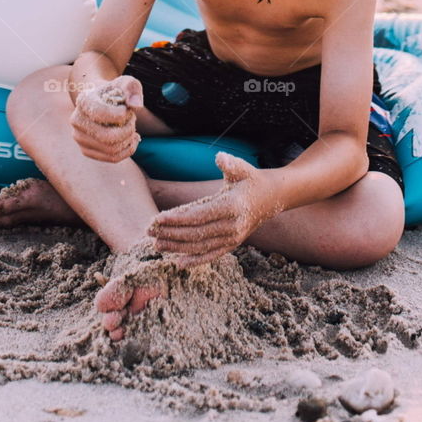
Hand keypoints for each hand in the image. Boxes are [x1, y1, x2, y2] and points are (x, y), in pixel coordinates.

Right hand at [70, 76, 142, 162]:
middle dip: (128, 130)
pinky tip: (131, 138)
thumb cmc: (116, 91)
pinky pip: (112, 158)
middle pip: (108, 137)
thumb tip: (135, 106)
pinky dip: (127, 150)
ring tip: (132, 129)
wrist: (101, 100)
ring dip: (128, 140)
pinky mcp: (87, 151)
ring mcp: (79, 138)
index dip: (122, 114)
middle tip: (133, 120)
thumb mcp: (127, 83)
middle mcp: (76, 121)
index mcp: (83, 101)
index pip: (102, 114)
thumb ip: (132, 88)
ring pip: (111, 150)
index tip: (127, 108)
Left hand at [147, 152, 276, 265]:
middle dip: (171, 233)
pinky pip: (212, 255)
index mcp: (232, 207)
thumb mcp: (242, 168)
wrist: (272, 197)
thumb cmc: (252, 179)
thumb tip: (220, 158)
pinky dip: (195, 260)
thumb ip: (230, 163)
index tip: (158, 218)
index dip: (177, 219)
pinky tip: (178, 262)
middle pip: (196, 234)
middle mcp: (232, 226)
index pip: (199, 216)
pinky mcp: (233, 244)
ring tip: (157, 244)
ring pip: (201, 247)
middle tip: (149, 231)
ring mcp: (233, 238)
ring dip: (177, 247)